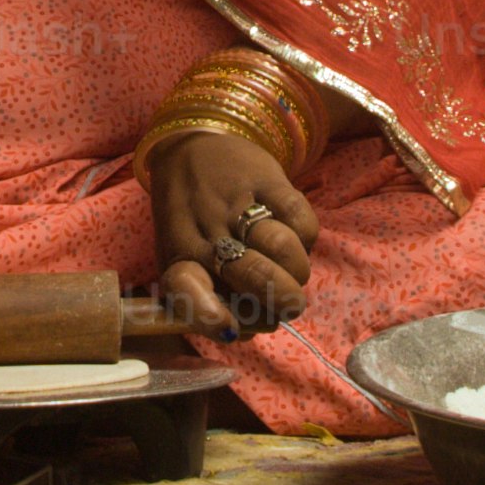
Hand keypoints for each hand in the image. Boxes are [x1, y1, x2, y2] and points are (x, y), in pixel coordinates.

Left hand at [148, 129, 312, 335]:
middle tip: (288, 305)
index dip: (209, 315)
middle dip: (283, 301)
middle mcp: (205, 232)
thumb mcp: (182, 258)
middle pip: (255, 276)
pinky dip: (306, 238)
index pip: (186, 291)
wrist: (193, 148)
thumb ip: (208, 299)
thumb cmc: (190, 220)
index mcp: (179, 257)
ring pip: (283, 249)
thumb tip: (242, 335)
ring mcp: (236, 204)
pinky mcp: (267, 180)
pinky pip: (302, 220)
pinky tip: (293, 237)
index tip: (231, 329)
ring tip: (292, 273)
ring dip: (297, 271)